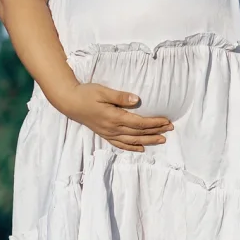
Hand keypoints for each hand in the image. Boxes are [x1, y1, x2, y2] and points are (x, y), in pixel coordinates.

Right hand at [56, 80, 172, 152]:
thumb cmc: (86, 93)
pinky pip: (120, 144)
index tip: (167, 121)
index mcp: (113, 117)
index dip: (154, 123)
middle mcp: (112, 128)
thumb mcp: (103, 91)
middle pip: (138, 133)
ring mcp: (108, 133)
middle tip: (170, 130)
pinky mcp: (104, 134)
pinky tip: (141, 148)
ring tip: (161, 140)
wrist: (69, 102)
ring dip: (148, 140)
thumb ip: (120, 97)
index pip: (139, 123)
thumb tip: (137, 100)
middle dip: (155, 132)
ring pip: (131, 140)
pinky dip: (131, 147)